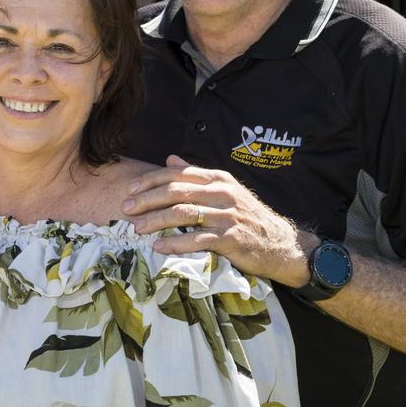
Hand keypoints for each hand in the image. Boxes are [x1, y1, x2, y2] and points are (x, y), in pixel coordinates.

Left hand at [122, 155, 315, 286]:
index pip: (178, 174)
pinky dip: (175, 244)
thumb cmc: (246, 217)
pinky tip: (159, 247)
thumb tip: (170, 159)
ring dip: (155, 221)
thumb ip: (196, 176)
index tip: (130, 190)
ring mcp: (227, 216)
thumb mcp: (224, 190)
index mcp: (218, 179)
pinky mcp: (231, 239)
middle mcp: (222, 193)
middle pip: (176, 192)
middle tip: (125, 210)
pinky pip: (196, 240)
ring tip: (137, 229)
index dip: (151, 181)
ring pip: (183, 214)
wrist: (280, 244)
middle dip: (147, 200)